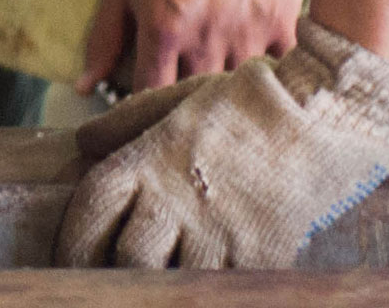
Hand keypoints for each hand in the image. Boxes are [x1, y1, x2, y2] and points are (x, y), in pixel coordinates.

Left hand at [57, 17, 388, 269]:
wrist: (317, 115)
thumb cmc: (242, 105)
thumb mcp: (176, 102)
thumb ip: (126, 124)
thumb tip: (83, 144)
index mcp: (146, 162)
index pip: (89, 214)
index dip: (72, 244)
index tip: (71, 260)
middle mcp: (173, 200)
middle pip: (124, 258)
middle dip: (116, 271)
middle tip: (114, 277)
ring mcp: (215, 232)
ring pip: (169, 282)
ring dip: (163, 283)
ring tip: (163, 278)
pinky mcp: (255, 256)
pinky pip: (220, 286)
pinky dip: (209, 286)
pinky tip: (207, 280)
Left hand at [80, 0, 304, 92]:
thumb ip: (105, 34)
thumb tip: (85, 85)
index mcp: (164, 31)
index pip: (152, 97)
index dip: (146, 113)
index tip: (144, 116)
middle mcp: (206, 39)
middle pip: (198, 100)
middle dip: (188, 110)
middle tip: (184, 109)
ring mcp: (247, 33)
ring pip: (240, 90)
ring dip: (230, 96)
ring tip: (225, 99)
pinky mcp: (282, 21)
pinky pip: (280, 69)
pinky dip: (271, 78)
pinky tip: (264, 81)